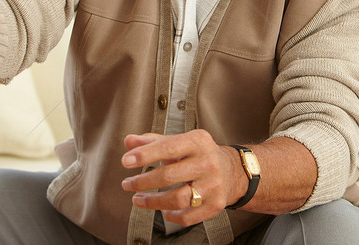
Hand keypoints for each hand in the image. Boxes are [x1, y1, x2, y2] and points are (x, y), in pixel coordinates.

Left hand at [120, 130, 245, 226]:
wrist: (232, 171)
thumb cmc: (200, 154)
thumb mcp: (180, 142)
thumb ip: (153, 141)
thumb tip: (129, 142)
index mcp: (198, 142)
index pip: (168, 147)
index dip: (145, 155)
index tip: (126, 161)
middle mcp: (207, 163)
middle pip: (169, 176)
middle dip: (143, 182)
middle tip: (127, 184)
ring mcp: (213, 185)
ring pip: (177, 199)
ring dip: (152, 202)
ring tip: (138, 199)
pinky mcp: (215, 204)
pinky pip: (188, 216)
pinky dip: (172, 216)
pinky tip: (163, 211)